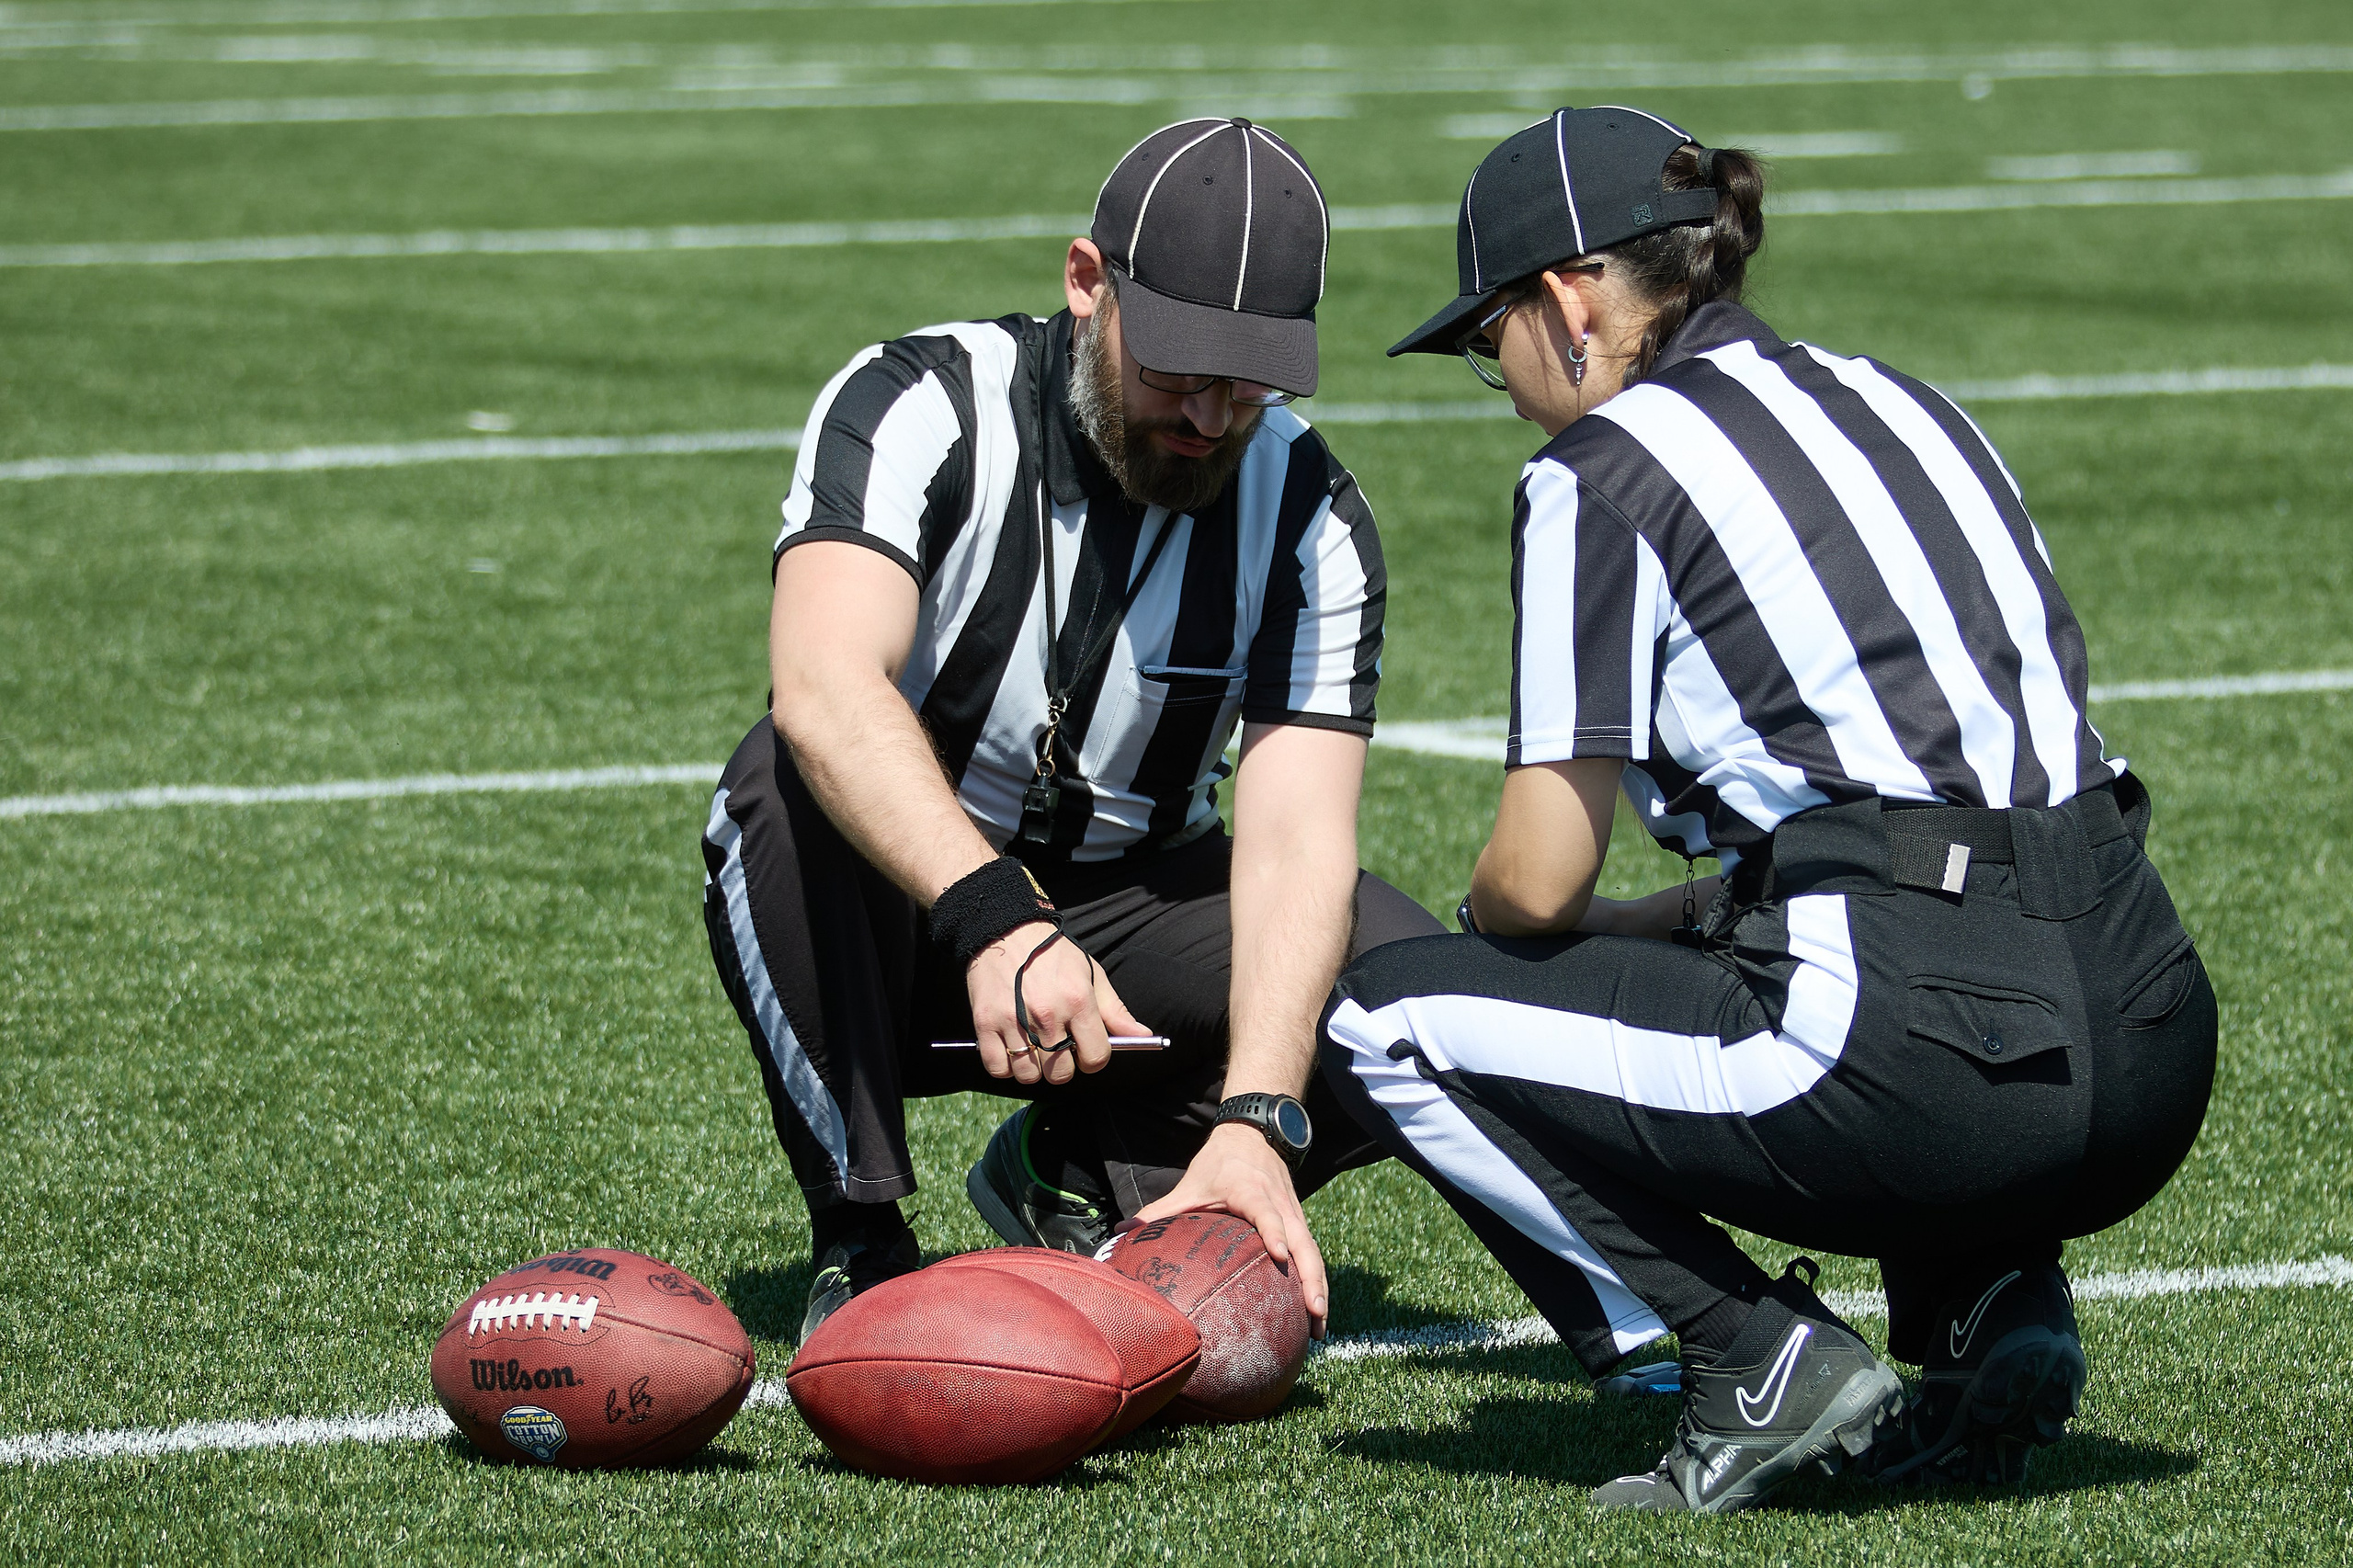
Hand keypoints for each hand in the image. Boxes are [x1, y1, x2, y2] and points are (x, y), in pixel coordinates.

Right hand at [965, 921, 1146, 1086]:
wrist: (1006, 929)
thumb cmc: (1053, 953)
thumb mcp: (1091, 974)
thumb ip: (1116, 1011)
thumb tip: (1145, 1037)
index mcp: (1078, 1001)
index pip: (1095, 1057)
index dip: (1093, 1059)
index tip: (1085, 1050)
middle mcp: (1046, 1015)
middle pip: (1062, 1073)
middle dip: (1064, 1067)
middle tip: (1058, 1048)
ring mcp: (1013, 1021)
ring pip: (1029, 1075)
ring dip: (1035, 1069)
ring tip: (1035, 1049)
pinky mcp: (985, 1023)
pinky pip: (998, 1069)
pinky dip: (1006, 1067)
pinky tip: (1013, 1050)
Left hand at [1135, 1122, 1328, 1337]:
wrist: (1253, 1134)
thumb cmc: (1218, 1163)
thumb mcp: (1189, 1184)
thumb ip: (1158, 1211)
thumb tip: (1119, 1232)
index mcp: (1251, 1191)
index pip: (1266, 1212)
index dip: (1273, 1232)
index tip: (1279, 1256)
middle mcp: (1279, 1203)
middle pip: (1303, 1241)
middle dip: (1311, 1278)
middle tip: (1313, 1313)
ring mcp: (1294, 1213)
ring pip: (1313, 1252)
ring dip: (1320, 1287)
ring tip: (1319, 1327)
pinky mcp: (1299, 1221)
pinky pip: (1312, 1253)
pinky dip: (1316, 1280)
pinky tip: (1313, 1313)